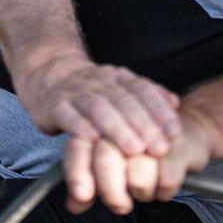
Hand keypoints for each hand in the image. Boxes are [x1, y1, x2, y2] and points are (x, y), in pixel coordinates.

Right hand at [18, 57, 181, 158]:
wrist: (48, 72)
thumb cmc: (89, 88)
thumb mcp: (119, 85)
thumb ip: (147, 95)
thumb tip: (175, 103)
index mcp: (118, 78)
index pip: (143, 90)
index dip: (160, 112)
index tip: (175, 133)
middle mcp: (99, 82)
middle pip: (124, 101)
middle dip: (144, 125)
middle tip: (159, 148)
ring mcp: (76, 93)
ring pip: (99, 108)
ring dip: (118, 129)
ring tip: (134, 149)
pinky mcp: (56, 106)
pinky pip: (69, 116)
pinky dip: (83, 128)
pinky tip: (95, 141)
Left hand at [62, 109, 214, 214]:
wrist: (185, 131)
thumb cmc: (141, 149)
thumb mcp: (109, 164)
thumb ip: (87, 182)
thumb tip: (74, 205)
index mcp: (99, 125)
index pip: (79, 147)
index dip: (78, 174)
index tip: (82, 196)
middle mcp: (122, 123)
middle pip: (106, 162)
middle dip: (112, 193)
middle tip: (121, 204)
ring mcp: (151, 130)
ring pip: (138, 178)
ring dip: (143, 192)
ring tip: (146, 185)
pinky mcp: (177, 140)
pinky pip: (167, 181)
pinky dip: (165, 190)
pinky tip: (164, 182)